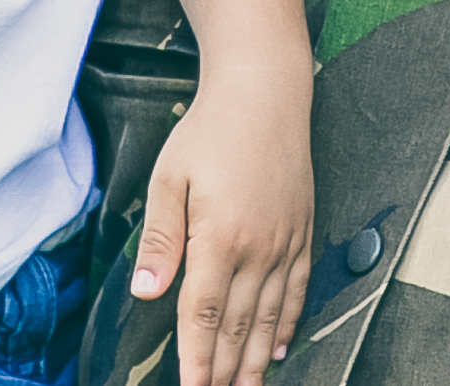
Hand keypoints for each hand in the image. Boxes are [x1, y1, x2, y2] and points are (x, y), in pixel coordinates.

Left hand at [128, 68, 313, 385]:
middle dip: (226, 369)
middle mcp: (258, 248)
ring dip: (257, 358)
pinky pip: (299, 289)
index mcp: (219, 237)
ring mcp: (285, 241)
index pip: (203, 314)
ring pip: (270, 315)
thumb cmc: (210, 131)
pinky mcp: (303, 230)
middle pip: (239, 324)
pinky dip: (289, 322)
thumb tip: (146, 292)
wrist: (265, 93)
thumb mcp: (170, 177)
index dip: (197, 358)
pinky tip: (281, 346)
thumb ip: (161, 238)